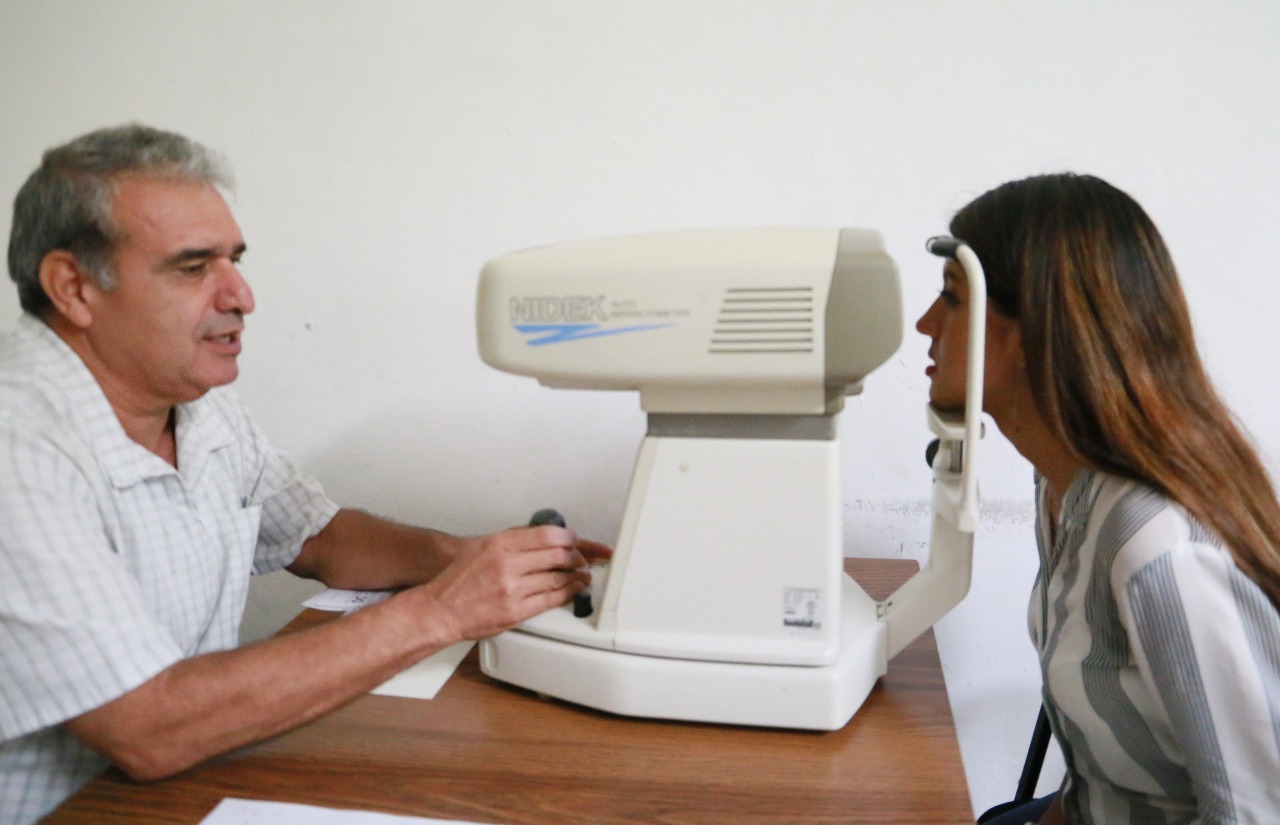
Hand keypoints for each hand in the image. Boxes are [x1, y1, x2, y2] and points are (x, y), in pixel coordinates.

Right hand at [418, 525, 596, 640]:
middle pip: (557, 556)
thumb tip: (544, 536)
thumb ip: (513, 540)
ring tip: (584, 574)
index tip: (576, 540)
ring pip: (558, 578)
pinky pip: (552, 599)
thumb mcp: (483, 547)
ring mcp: (512, 589)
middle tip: (583, 558)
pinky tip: (574, 589)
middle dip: (577, 557)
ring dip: (577, 576)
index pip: (546, 535)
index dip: (569, 538)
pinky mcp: (516, 611)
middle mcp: (507, 564)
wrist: (441, 610)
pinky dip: (568, 593)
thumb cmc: (458, 580)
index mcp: (499, 544)